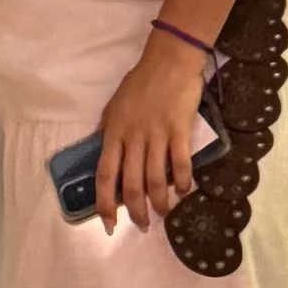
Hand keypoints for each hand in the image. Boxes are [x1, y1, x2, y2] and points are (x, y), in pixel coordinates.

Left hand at [91, 28, 206, 233]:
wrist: (168, 62)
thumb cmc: (139, 84)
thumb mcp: (114, 107)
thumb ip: (109, 133)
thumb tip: (104, 157)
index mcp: (113, 132)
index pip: (104, 174)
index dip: (105, 202)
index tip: (107, 224)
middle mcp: (132, 137)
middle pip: (131, 184)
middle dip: (136, 211)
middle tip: (143, 226)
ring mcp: (156, 135)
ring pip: (155, 179)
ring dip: (160, 202)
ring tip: (164, 213)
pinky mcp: (179, 131)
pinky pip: (179, 164)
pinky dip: (181, 182)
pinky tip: (183, 191)